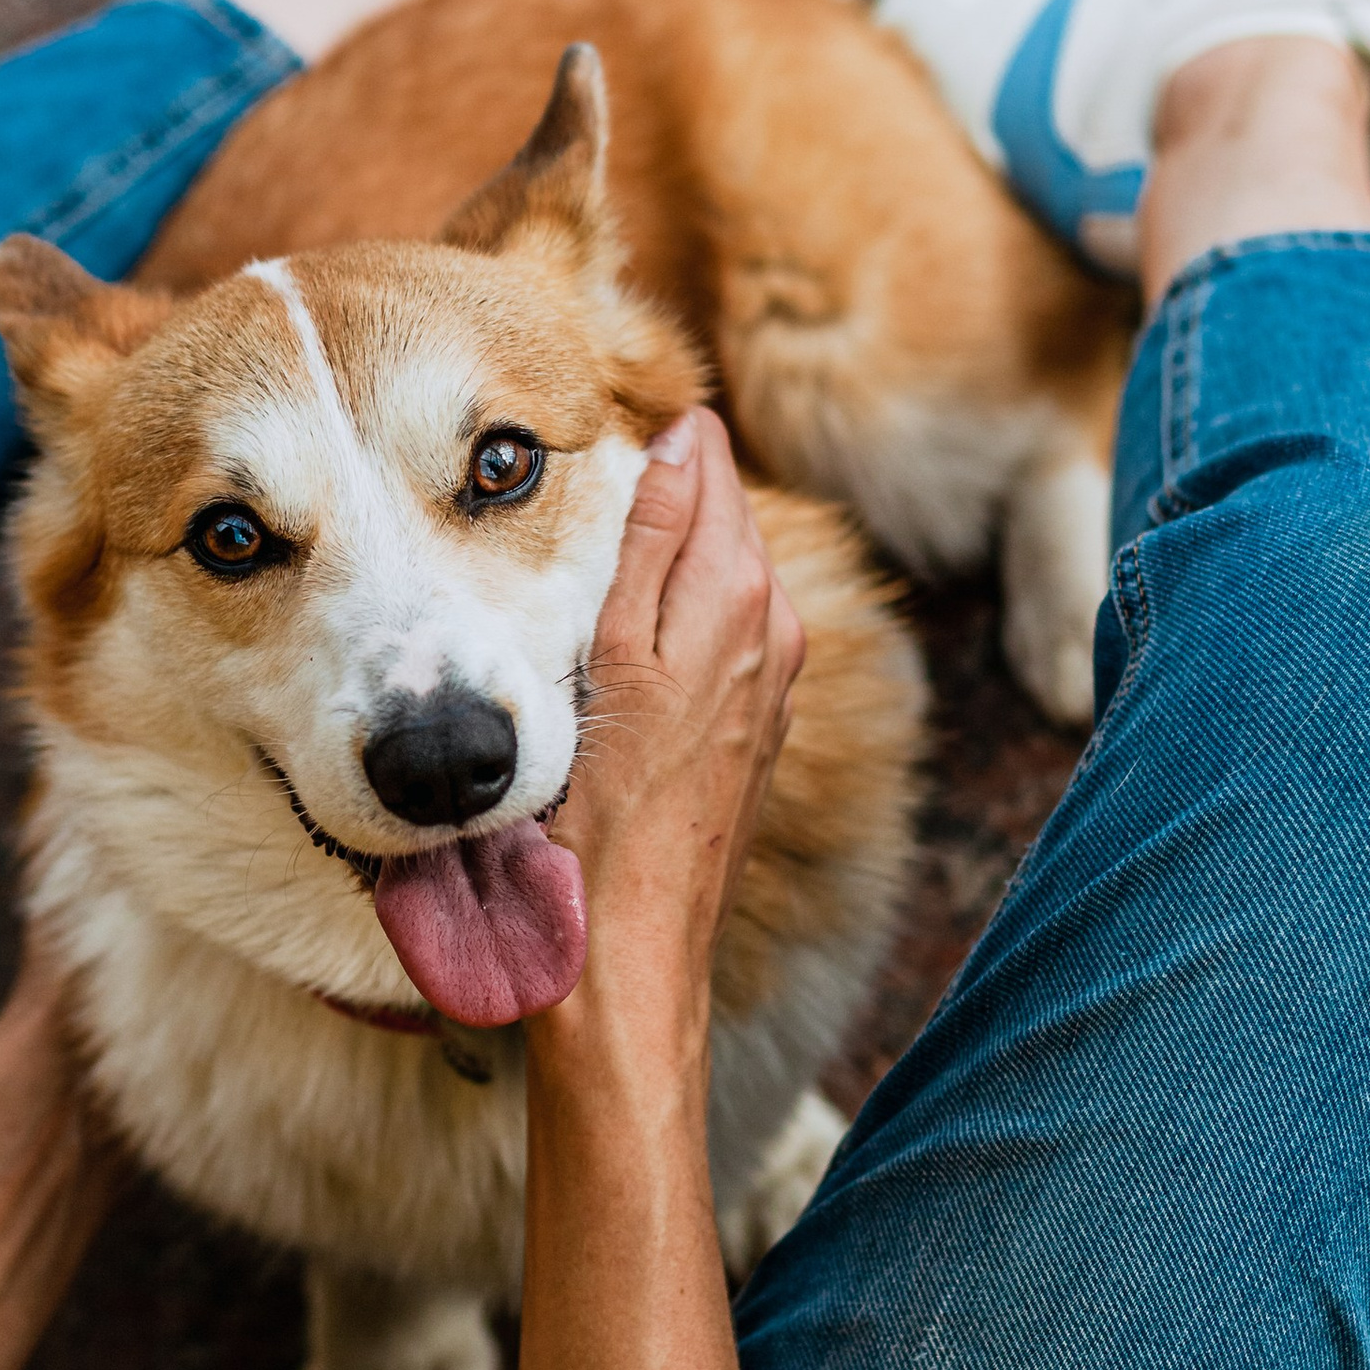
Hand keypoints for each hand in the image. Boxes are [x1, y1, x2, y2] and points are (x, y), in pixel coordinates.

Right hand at [544, 411, 803, 1059]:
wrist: (627, 952)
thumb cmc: (595, 815)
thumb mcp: (610, 660)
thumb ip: (651, 547)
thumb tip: (683, 444)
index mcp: (738, 605)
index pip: (713, 474)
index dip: (669, 439)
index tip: (613, 417)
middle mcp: (775, 639)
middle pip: (729, 522)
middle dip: (680, 484)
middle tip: (607, 456)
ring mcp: (771, 692)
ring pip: (732, 576)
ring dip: (682, 544)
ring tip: (614, 525)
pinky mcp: (753, 735)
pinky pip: (731, 633)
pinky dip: (688, 604)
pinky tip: (639, 618)